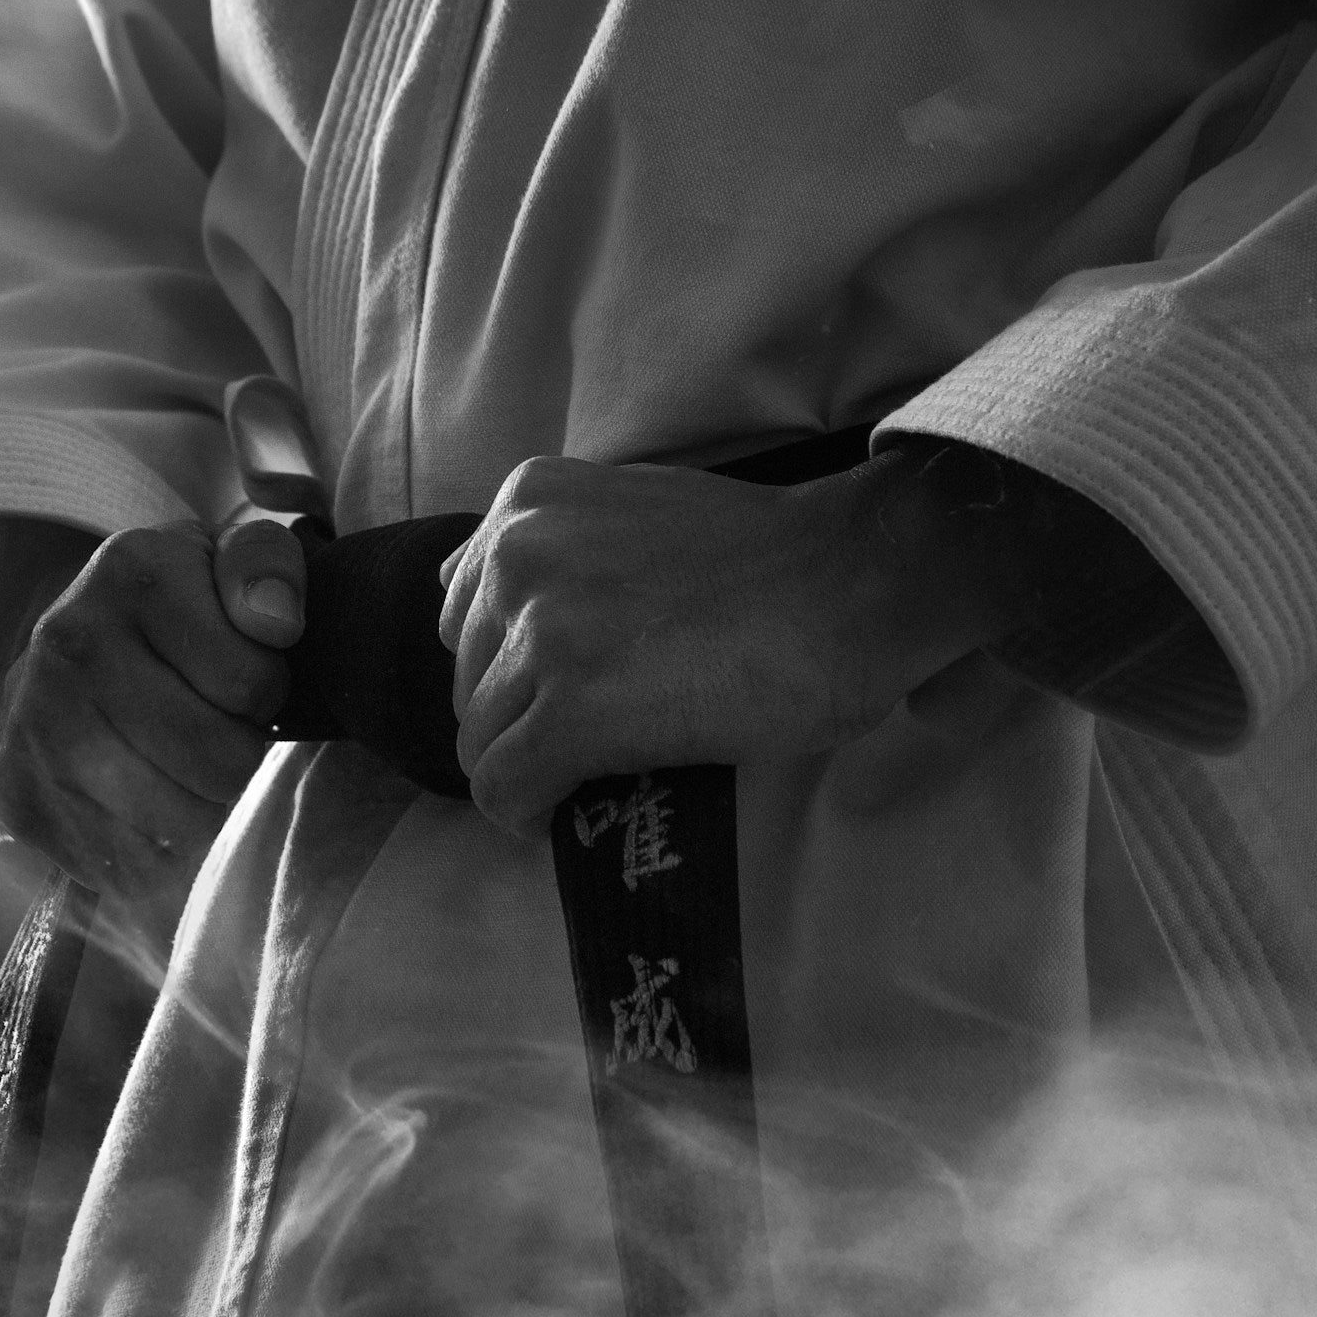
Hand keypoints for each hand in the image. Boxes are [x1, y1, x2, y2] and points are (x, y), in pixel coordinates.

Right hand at [0, 518, 306, 895]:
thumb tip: (274, 622)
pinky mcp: (15, 795)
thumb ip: (265, 566)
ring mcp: (32, 725)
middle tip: (220, 735)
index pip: (250, 684)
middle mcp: (68, 645)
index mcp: (131, 575)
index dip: (267, 693)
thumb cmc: (177, 609)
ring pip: (178, 825)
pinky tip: (152, 808)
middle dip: (241, 760)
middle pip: (218, 762)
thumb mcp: (228, 560)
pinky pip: (127, 869)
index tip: (241, 680)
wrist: (67, 648)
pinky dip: (160, 857)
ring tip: (188, 770)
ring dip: (207, 812)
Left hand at [436, 454, 988, 837]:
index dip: (514, 668)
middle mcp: (516, 555)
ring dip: (533, 770)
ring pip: (481, 743)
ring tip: (598, 775)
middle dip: (522, 719)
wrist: (850, 586)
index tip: (568, 693)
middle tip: (598, 739)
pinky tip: (570, 813)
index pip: (466, 611)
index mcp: (526, 502)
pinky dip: (529, 814)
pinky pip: (503, 789)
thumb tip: (476, 597)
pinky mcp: (570, 710)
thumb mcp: (632, 509)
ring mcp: (540, 633)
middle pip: (468, 680)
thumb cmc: (768, 559)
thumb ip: (557, 545)